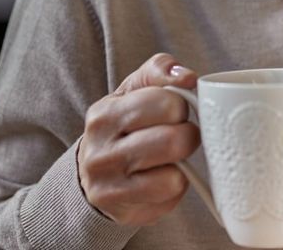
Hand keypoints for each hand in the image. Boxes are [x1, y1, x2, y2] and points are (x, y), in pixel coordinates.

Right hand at [78, 53, 199, 225]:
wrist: (94, 172)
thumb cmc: (125, 124)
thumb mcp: (135, 89)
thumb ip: (159, 70)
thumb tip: (187, 77)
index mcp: (104, 115)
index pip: (168, 103)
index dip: (180, 106)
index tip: (173, 111)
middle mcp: (100, 153)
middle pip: (174, 141)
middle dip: (188, 135)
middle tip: (179, 134)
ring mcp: (109, 187)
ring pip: (175, 175)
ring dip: (182, 163)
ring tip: (171, 156)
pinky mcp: (125, 212)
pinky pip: (171, 196)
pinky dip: (175, 186)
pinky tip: (161, 177)